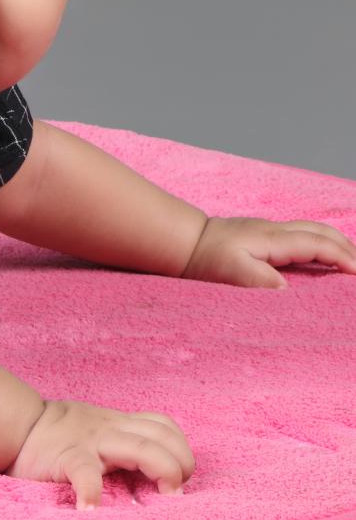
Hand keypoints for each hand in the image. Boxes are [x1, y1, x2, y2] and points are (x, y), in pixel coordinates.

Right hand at [7, 399, 193, 509]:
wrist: (12, 425)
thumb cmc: (53, 434)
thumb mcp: (92, 428)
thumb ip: (116, 441)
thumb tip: (147, 475)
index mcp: (117, 423)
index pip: (163, 426)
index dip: (180, 450)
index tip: (178, 480)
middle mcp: (110, 428)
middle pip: (163, 436)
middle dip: (180, 465)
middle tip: (174, 495)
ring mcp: (91, 441)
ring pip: (142, 448)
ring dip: (162, 473)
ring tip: (160, 504)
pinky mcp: (68, 456)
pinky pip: (87, 475)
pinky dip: (94, 495)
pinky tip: (92, 513)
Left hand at [179, 216, 355, 287]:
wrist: (182, 241)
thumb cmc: (204, 258)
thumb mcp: (231, 272)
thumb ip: (262, 279)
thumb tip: (288, 288)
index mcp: (272, 239)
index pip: (318, 244)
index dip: (343, 258)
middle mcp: (274, 230)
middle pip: (321, 232)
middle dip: (348, 248)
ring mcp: (268, 231)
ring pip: (312, 230)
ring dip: (336, 243)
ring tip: (351, 261)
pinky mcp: (261, 236)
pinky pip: (301, 235)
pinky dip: (320, 244)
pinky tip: (321, 256)